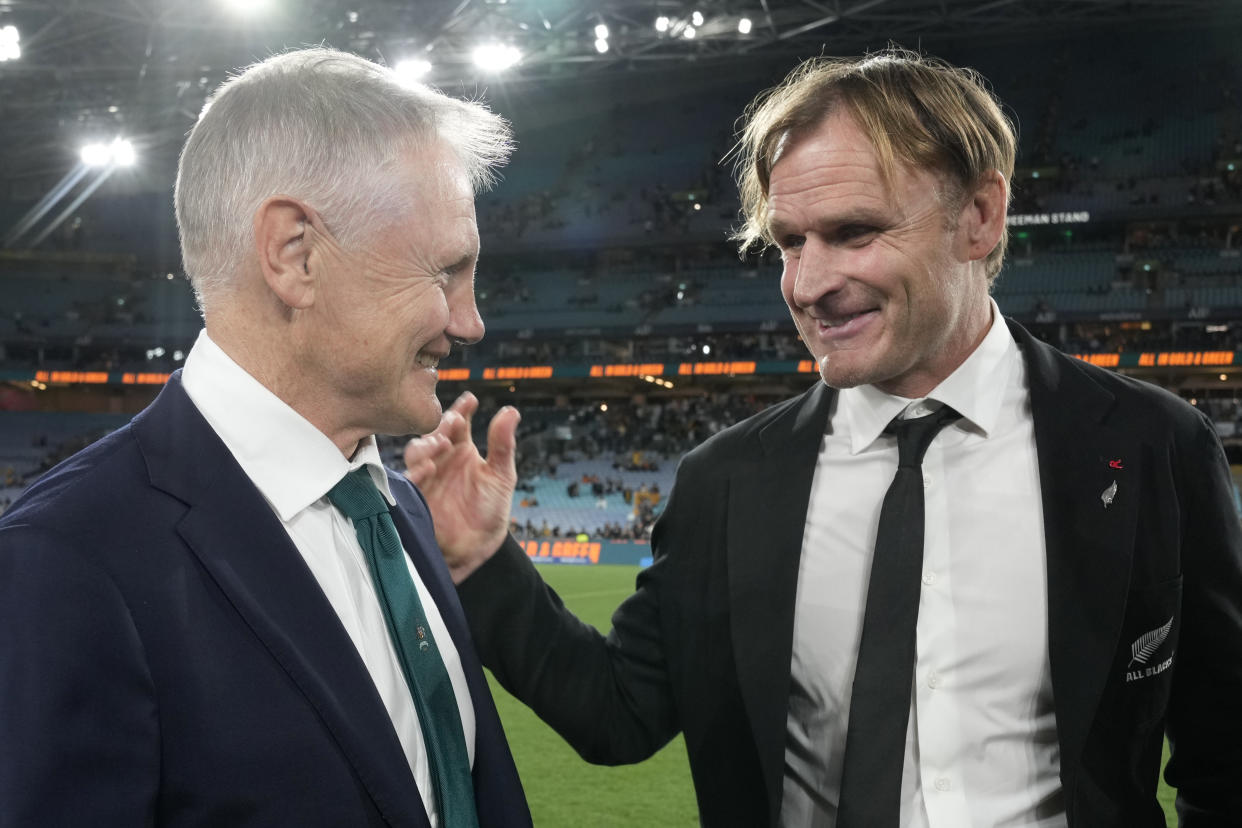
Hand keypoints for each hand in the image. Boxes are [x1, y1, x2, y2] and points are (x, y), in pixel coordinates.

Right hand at [404, 392, 519, 582]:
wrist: (477, 550)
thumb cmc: (490, 510)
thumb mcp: (501, 475)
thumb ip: (503, 444)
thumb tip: (511, 410)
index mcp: (461, 450)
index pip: (458, 423)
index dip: (462, 410)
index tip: (471, 400)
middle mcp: (441, 459)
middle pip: (434, 434)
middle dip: (441, 425)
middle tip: (453, 420)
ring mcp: (426, 477)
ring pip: (417, 453)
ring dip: (426, 445)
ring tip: (441, 443)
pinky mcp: (416, 497)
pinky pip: (410, 481)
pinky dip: (417, 472)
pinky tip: (429, 467)